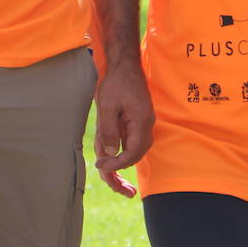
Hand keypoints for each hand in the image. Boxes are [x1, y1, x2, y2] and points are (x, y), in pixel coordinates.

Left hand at [92, 62, 154, 196]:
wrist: (125, 64)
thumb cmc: (116, 82)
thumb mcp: (107, 105)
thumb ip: (108, 130)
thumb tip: (108, 154)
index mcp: (141, 122)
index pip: (132, 153)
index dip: (117, 164)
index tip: (101, 167)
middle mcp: (146, 125)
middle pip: (136, 155)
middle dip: (122, 170)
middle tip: (110, 182)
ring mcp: (143, 123)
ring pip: (134, 150)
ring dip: (122, 163)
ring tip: (111, 177)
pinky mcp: (137, 120)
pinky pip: (130, 141)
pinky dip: (122, 152)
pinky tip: (111, 158)